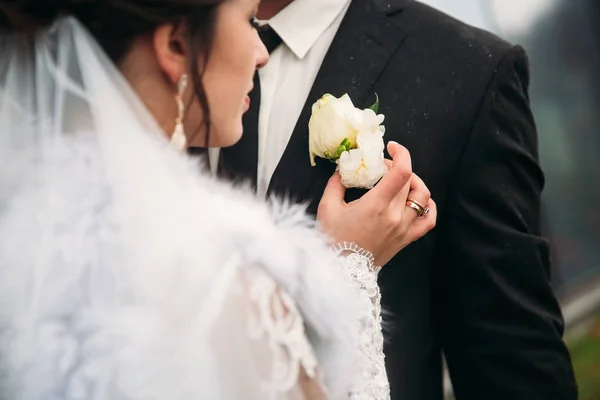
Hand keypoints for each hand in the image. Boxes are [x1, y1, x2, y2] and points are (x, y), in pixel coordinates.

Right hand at [317, 141, 436, 265]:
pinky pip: (428, 220)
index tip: (391, 147)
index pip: (402, 172)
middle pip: (409, 180)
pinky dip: (428, 206)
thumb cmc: (333, 239)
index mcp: (377, 205)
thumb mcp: (328, 207)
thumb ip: (337, 182)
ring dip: (413, 182)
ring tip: (399, 181)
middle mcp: (395, 215)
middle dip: (397, 166)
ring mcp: (404, 228)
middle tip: (383, 167)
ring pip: (422, 196)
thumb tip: (343, 167)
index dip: (401, 154)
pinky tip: (419, 200)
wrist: (341, 271)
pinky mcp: (406, 238)